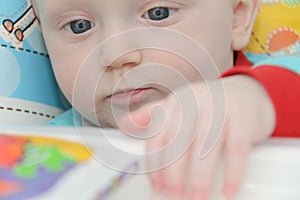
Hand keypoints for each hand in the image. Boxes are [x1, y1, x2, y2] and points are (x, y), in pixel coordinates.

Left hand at [120, 75, 274, 198]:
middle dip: (174, 172)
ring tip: (196, 197)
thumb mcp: (178, 105)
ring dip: (200, 176)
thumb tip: (124, 125)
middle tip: (174, 194)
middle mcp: (195, 103)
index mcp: (176, 102)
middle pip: (179, 141)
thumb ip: (152, 115)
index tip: (157, 185)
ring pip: (205, 146)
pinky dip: (232, 171)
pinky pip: (236, 148)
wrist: (246, 93)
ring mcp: (219, 109)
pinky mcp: (242, 118)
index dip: (155, 163)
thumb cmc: (207, 106)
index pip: (159, 135)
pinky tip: (227, 189)